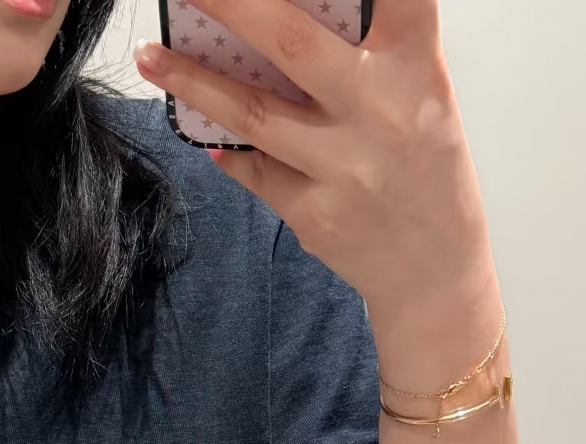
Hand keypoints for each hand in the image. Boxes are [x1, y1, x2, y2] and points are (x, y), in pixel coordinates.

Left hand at [135, 0, 501, 387]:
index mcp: (417, 66)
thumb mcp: (422, 97)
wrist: (436, 274)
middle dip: (232, 4)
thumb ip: (372, 54)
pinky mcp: (314, 215)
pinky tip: (199, 123)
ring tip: (150, 56)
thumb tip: (278, 22)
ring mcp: (344, 166)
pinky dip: (225, 147)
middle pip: (292, 40)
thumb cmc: (425, 171)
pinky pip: (254, 170)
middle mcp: (381, 109)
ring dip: (192, 81)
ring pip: (253, 113)